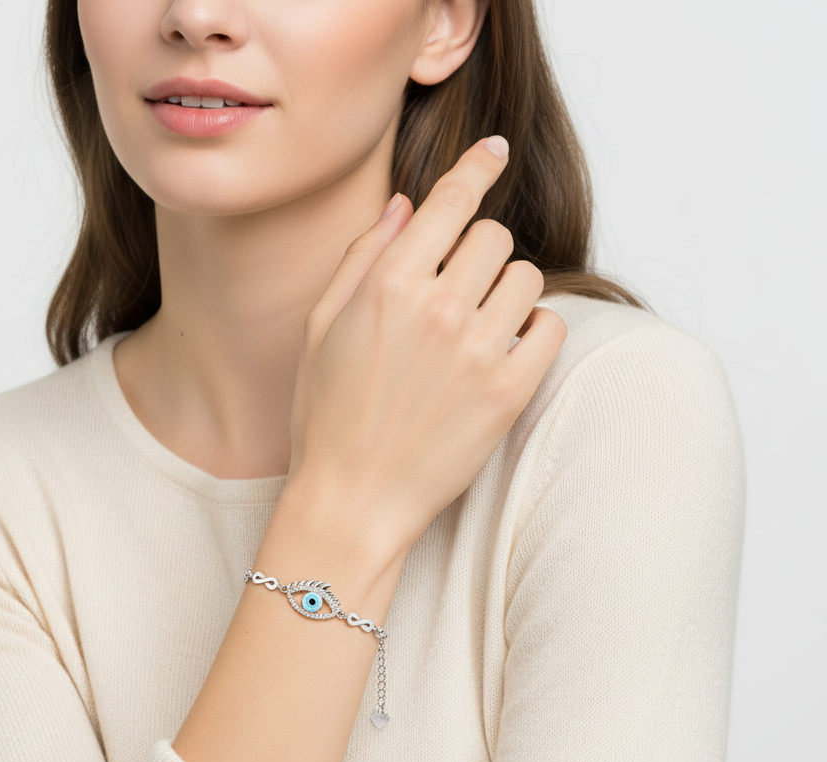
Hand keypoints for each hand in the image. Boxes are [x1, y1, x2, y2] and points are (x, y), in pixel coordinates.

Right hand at [285, 137, 567, 557]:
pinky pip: (549, 327)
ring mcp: (478, 350)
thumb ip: (363, 258)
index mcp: (387, 285)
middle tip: (458, 290)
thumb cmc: (326, 416)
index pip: (451, 201)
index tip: (494, 150)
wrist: (351, 500)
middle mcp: (437, 308)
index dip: (476, 167)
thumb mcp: (322, 328)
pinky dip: (532, 332)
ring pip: (526, 277)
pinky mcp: (509, 392)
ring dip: (506, 292)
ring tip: (478, 329)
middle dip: (478, 254)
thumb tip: (405, 206)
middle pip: (494, 236)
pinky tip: (502, 353)